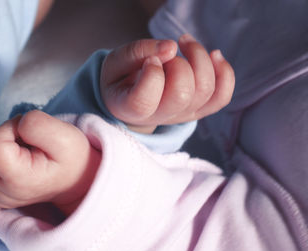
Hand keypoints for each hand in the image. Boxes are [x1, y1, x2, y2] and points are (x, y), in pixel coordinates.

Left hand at [0, 111, 99, 217]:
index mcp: (20, 179)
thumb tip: (14, 126)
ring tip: (13, 151)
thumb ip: (36, 124)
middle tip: (24, 141)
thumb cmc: (71, 156)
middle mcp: (3, 193)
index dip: (7, 129)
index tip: (27, 133)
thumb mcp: (65, 134)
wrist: (78, 178)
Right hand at [100, 34, 234, 132]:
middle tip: (166, 55)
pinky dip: (224, 73)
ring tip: (184, 43)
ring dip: (200, 58)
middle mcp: (158, 117)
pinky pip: (221, 97)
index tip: (150, 61)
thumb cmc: (120, 79)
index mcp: (129, 109)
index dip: (151, 75)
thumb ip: (138, 51)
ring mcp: (181, 116)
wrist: (130, 97)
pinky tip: (213, 56)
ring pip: (205, 91)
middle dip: (178, 64)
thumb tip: (171, 47)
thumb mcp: (116, 61)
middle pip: (181, 95)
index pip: (144, 101)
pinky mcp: (198, 110)